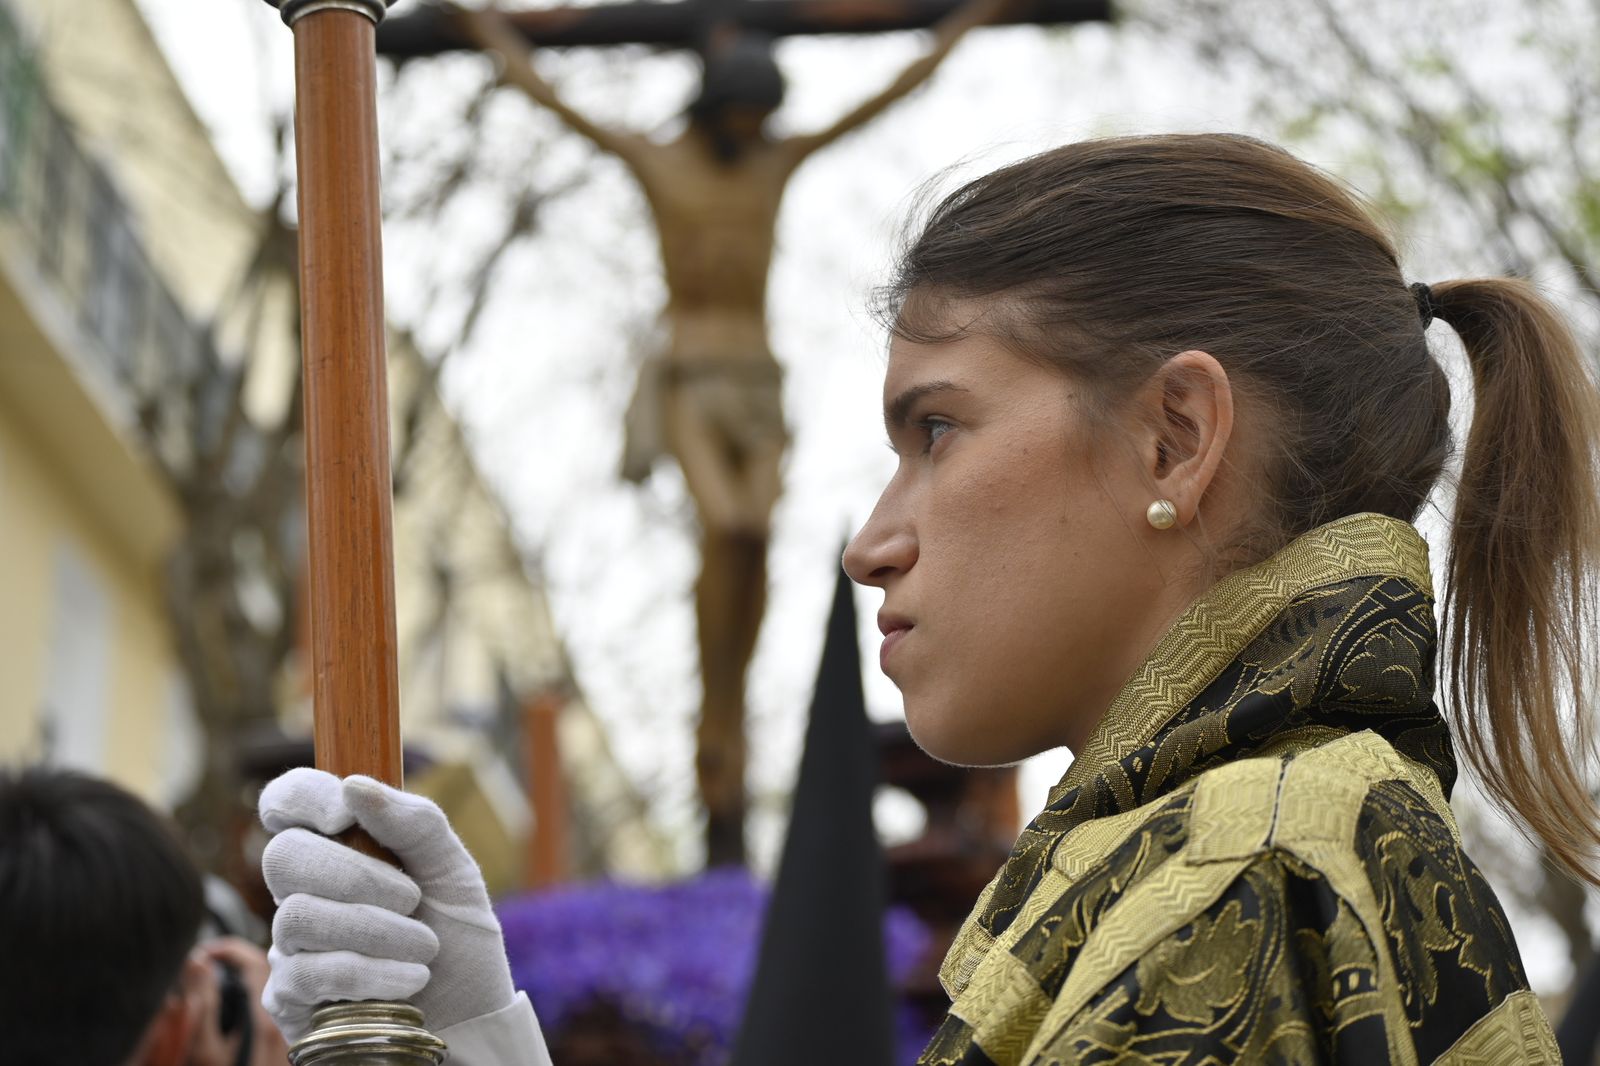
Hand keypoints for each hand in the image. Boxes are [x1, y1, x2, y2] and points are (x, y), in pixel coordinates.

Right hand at [202, 938, 292, 1065]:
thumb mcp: (203, 1050)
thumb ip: (201, 1003)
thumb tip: (196, 960)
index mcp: (264, 1016)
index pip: (255, 960)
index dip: (227, 949)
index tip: (203, 953)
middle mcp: (283, 1020)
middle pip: (265, 971)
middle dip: (235, 960)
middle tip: (206, 964)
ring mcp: (286, 1031)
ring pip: (269, 988)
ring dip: (242, 979)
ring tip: (213, 983)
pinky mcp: (283, 1043)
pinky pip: (270, 1007)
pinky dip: (250, 998)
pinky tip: (230, 1007)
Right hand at [258, 768, 516, 1041]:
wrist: (473, 1015)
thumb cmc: (460, 937)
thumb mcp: (454, 871)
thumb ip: (415, 823)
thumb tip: (354, 785)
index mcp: (339, 848)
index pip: (286, 802)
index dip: (301, 797)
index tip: (343, 813)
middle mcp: (305, 891)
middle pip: (282, 857)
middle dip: (356, 877)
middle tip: (413, 899)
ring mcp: (292, 945)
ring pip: (295, 917)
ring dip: (372, 930)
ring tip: (424, 948)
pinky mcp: (290, 998)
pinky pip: (306, 973)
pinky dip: (368, 972)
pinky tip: (409, 979)